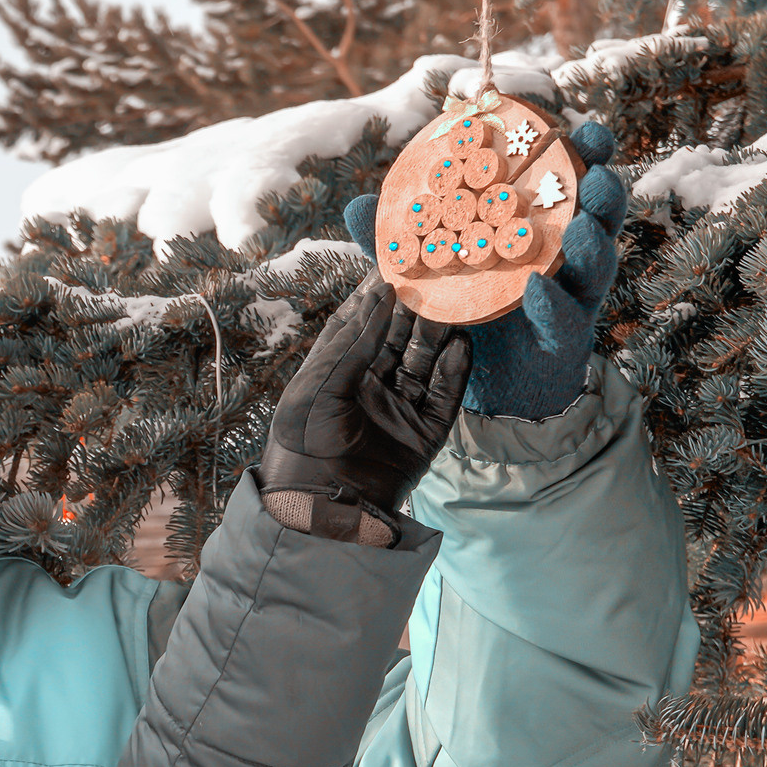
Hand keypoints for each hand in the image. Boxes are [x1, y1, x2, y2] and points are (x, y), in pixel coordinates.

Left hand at [259, 273, 469, 519]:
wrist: (321, 503)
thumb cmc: (303, 441)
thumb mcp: (320, 383)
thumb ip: (354, 341)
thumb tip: (382, 295)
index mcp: (336, 372)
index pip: (361, 323)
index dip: (377, 296)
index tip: (397, 263)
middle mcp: (368, 386)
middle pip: (398, 339)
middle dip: (416, 310)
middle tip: (437, 278)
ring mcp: (398, 408)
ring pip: (424, 361)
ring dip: (439, 334)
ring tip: (455, 303)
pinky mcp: (424, 433)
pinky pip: (445, 395)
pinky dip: (455, 370)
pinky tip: (463, 345)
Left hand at [342, 120, 626, 420]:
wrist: (483, 385)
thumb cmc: (465, 313)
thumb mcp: (430, 270)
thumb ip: (402, 240)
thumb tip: (358, 203)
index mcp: (538, 230)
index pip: (563, 185)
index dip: (577, 156)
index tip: (576, 127)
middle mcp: (563, 258)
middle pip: (594, 216)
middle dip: (602, 189)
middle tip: (598, 166)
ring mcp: (570, 299)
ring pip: (596, 265)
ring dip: (591, 243)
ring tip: (582, 224)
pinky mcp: (564, 341)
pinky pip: (565, 320)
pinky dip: (552, 303)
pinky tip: (538, 288)